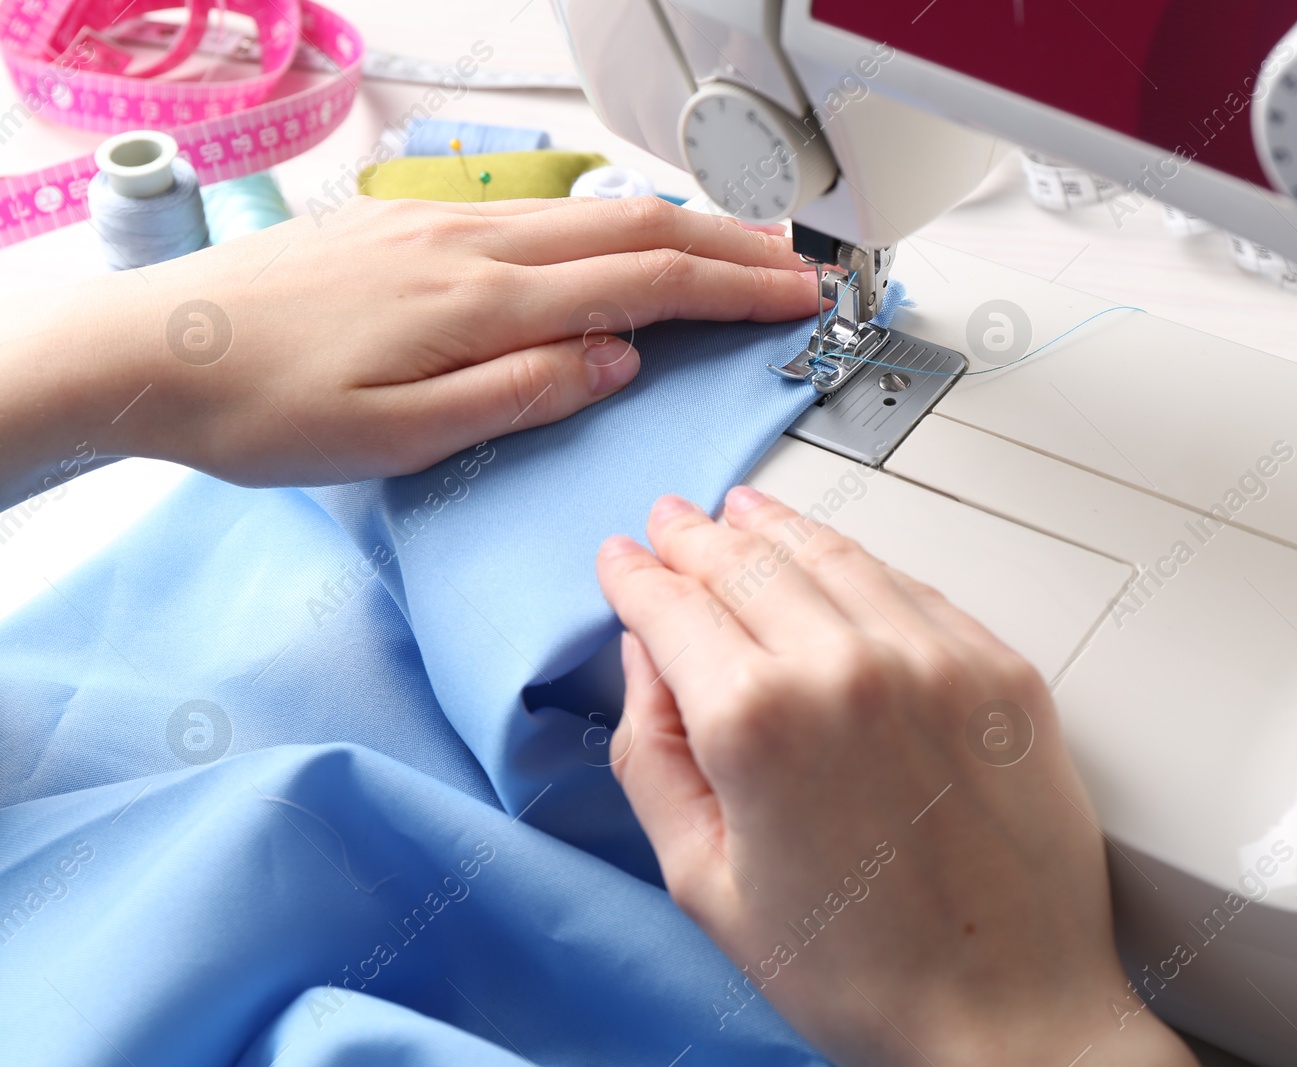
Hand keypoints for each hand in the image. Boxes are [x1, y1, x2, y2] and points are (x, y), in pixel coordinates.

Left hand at [0, 196, 818, 499]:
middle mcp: (473, 242)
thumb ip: (522, 392)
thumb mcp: (400, 437)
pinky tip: (621, 239)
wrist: (155, 349)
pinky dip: (610, 223)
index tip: (795, 299)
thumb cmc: (263, 406)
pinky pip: (541, 211)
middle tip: (795, 269)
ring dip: (678, 228)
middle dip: (730, 247)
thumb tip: (616, 357)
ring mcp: (443, 220)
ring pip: (592, 211)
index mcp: (482, 300)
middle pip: (635, 228)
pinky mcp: (414, 219)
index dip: (733, 290)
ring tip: (734, 251)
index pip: (644, 282)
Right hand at [596, 488, 1197, 1066]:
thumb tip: (644, 662)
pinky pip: (913, 586)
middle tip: (671, 522)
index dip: (637, 576)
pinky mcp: (999, 672)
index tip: (622, 561)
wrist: (1009, 1014)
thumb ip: (653, 756)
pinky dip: (860, 561)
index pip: (674, 607)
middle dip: (696, 536)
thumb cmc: (863, 973)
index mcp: (757, 722)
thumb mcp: (707, 884)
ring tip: (744, 511)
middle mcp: (847, 667)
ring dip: (775, 526)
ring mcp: (935, 659)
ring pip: (833, 555)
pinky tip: (838, 559)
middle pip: (747, 562)